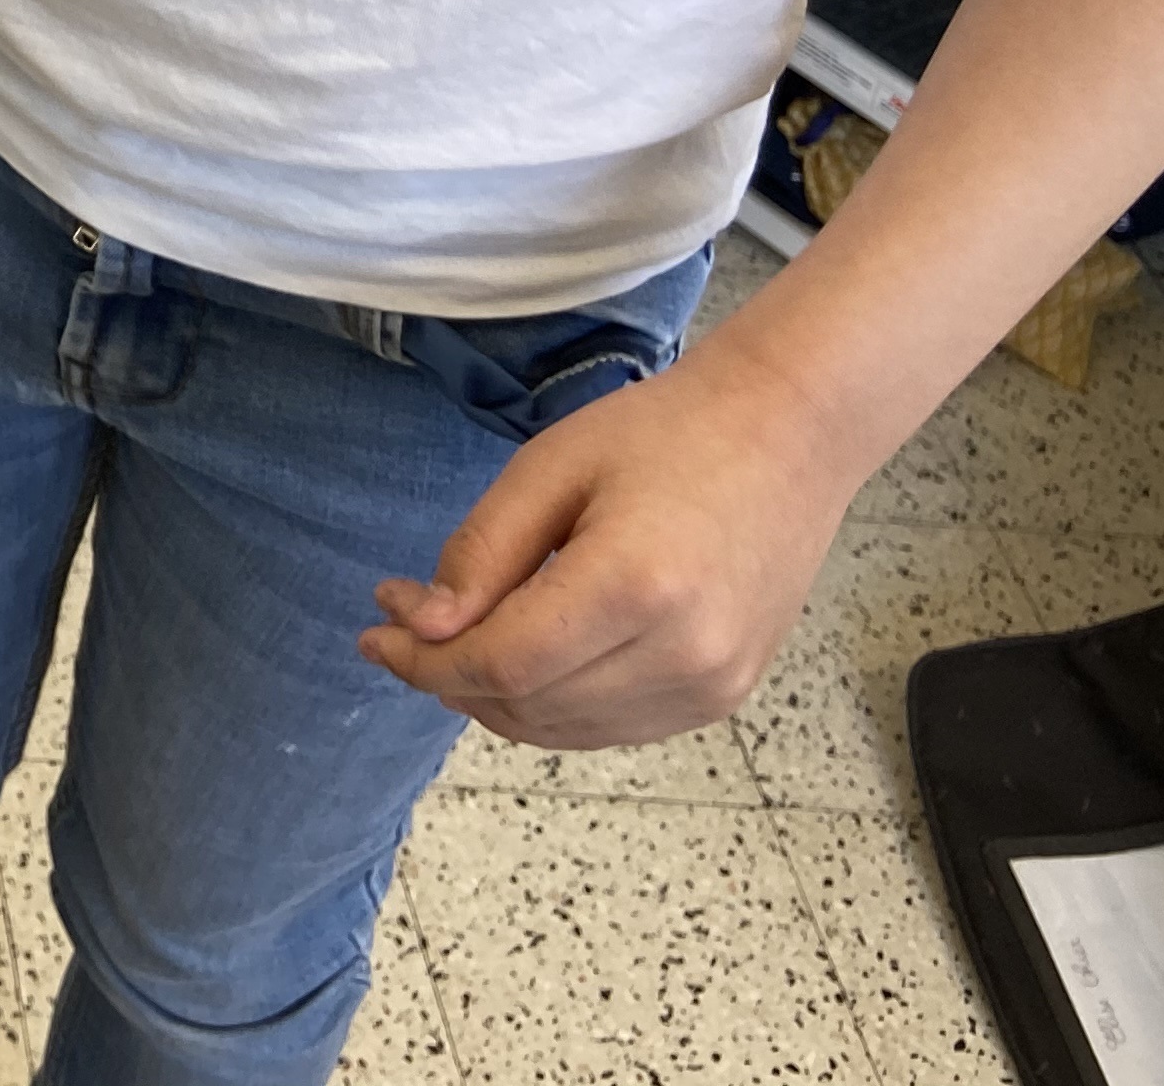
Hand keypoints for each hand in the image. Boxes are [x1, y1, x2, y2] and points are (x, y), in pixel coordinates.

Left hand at [356, 346, 859, 749]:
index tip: (376, 631)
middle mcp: (682, 655)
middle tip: (408, 623)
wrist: (788, 435)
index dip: (426, 660)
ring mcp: (711, 687)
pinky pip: (611, 726)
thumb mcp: (551, 467)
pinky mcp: (724, 696)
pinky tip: (527, 655)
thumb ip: (482, 553)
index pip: (502, 664)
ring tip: (460, 637)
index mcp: (637, 587)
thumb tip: (424, 631)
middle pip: (527, 705)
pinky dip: (553, 705)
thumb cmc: (666, 433)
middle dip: (449, 675)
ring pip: (564, 729)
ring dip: (496, 698)